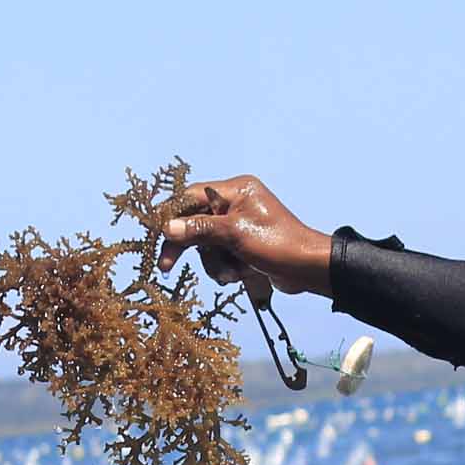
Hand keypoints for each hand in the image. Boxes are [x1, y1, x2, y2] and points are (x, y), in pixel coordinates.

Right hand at [158, 174, 335, 303]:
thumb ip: (200, 229)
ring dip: (215, 262)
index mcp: (235, 190)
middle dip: (190, 246)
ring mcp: (239, 226)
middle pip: (195, 222)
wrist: (308, 269)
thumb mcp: (235, 234)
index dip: (171, 214)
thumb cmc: (277, 244)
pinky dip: (226, 268)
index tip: (155, 232)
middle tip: (166, 266)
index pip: (192, 196)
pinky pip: (221, 256)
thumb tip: (168, 227)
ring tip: (232, 272)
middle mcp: (235, 204)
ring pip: (206, 245)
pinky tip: (240, 274)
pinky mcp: (243, 246)